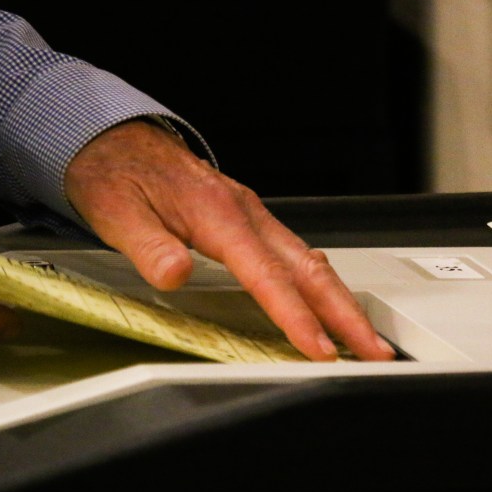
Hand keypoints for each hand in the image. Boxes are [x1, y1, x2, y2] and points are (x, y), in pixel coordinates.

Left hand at [63, 120, 395, 361]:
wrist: (116, 139)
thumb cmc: (117, 174)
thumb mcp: (116, 211)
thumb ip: (149, 246)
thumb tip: (176, 273)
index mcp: (219, 215)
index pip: (267, 275)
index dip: (296, 316)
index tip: (318, 348)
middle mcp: (246, 214)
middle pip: (310, 271)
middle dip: (347, 315)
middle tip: (375, 352)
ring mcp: (253, 217)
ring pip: (312, 263)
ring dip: (342, 304)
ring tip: (365, 340)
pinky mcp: (251, 222)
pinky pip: (298, 257)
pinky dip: (321, 286)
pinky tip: (330, 305)